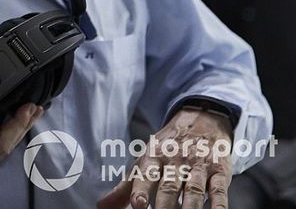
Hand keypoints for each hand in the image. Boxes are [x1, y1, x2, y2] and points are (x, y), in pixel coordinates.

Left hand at [97, 108, 232, 208]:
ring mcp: (197, 165)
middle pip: (169, 186)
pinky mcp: (218, 170)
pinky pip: (219, 189)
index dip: (141, 190)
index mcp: (153, 158)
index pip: (145, 175)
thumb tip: (102, 207)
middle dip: (165, 205)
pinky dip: (219, 203)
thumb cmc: (167, 149)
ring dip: (190, 207)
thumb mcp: (145, 161)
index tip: (137, 204)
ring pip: (193, 189)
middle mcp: (175, 161)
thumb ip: (126, 187)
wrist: (200, 121)